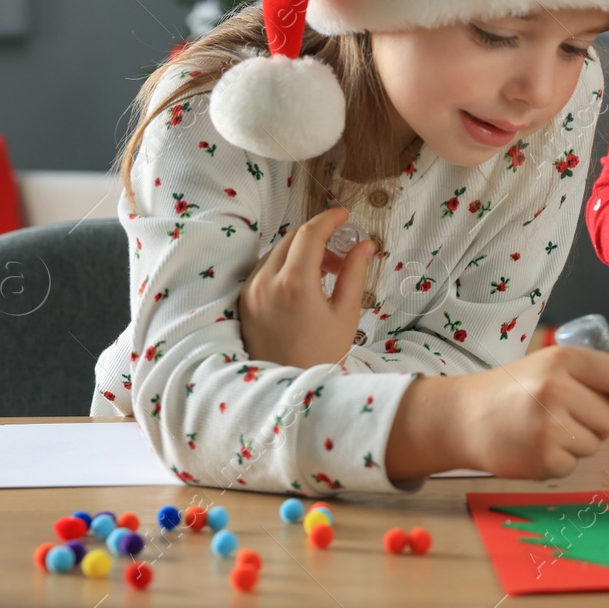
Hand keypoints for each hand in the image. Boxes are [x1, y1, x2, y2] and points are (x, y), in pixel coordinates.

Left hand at [237, 207, 377, 369]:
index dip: (329, 219)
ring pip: (278, 252)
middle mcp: (266, 282)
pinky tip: (305, 285)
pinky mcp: (244, 301)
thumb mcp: (346, 314)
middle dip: (319, 238)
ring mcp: (251, 292)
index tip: (345, 216)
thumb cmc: (322, 355)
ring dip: (303, 252)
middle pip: (292, 238)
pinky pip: (265, 269)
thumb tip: (364, 245)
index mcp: (294, 284)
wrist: (288, 390)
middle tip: (343, 254)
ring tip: (327, 275)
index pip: (310, 233)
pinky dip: (286, 266)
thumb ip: (354, 273)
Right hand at [384, 345, 608, 482]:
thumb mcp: (550, 369)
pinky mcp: (543, 457)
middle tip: (564, 416)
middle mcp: (557, 388)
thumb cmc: (513, 391)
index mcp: (564, 359)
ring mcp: (550, 425)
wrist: (463, 416)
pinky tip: (534, 446)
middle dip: (597, 422)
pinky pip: (574, 464)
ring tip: (544, 429)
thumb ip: (591, 382)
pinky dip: (560, 461)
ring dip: (578, 442)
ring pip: (594, 443)